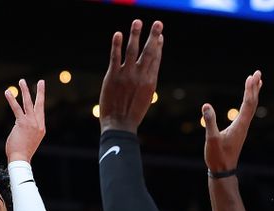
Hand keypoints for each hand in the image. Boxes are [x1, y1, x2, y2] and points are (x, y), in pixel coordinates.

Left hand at [5, 79, 45, 162]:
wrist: (21, 159)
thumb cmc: (22, 152)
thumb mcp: (28, 140)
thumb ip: (26, 131)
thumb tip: (20, 127)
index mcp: (41, 128)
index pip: (40, 112)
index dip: (39, 102)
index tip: (40, 93)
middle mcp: (38, 124)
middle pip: (40, 104)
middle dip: (41, 91)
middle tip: (41, 81)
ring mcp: (32, 123)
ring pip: (28, 103)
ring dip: (25, 91)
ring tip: (22, 81)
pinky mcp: (23, 123)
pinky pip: (17, 109)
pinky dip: (12, 100)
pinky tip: (8, 92)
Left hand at [99, 19, 163, 133]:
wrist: (119, 125)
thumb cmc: (132, 114)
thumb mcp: (145, 97)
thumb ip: (147, 82)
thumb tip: (149, 71)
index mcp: (150, 81)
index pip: (156, 59)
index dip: (159, 46)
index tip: (160, 35)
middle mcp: (140, 76)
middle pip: (149, 52)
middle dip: (154, 36)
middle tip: (158, 23)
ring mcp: (126, 75)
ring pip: (132, 51)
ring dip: (136, 35)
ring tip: (138, 21)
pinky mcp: (112, 76)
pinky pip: (115, 57)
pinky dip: (117, 45)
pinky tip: (118, 34)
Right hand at [203, 70, 261, 173]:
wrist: (223, 170)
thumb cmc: (217, 156)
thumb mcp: (211, 139)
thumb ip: (209, 122)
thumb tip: (206, 105)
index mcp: (239, 125)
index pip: (247, 104)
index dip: (249, 89)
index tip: (251, 76)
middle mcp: (244, 125)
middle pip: (252, 103)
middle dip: (254, 87)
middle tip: (257, 73)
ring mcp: (242, 128)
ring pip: (251, 108)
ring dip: (253, 94)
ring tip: (257, 82)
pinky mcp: (239, 131)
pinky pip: (246, 113)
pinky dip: (248, 103)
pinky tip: (247, 101)